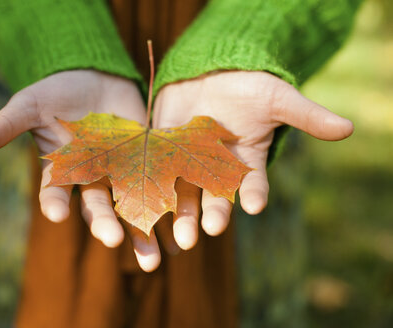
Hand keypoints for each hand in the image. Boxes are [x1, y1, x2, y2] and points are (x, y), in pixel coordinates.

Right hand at [0, 70, 164, 270]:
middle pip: (98, 208)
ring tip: (154, 258)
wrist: (96, 77)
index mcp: (62, 171)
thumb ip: (7, 124)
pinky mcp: (148, 163)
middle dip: (104, 225)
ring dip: (141, 234)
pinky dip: (169, 209)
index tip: (55, 214)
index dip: (54, 203)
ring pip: (131, 209)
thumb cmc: (58, 91)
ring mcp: (121, 174)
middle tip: (113, 241)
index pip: (55, 193)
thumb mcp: (30, 104)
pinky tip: (180, 233)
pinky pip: (159, 189)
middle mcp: (92, 179)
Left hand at [153, 70, 353, 249]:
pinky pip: (155, 171)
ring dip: (181, 214)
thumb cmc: (249, 85)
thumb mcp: (277, 97)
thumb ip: (305, 115)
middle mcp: (216, 169)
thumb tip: (347, 128)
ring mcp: (187, 163)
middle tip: (208, 230)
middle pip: (215, 196)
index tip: (255, 206)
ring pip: (183, 193)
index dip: (254, 192)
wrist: (211, 72)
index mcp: (245, 160)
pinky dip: (151, 188)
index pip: (253, 182)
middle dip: (212, 213)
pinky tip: (145, 204)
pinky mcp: (162, 152)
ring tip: (179, 236)